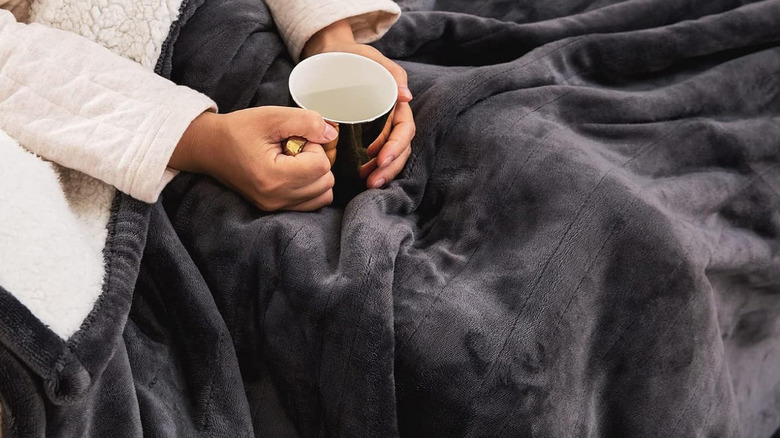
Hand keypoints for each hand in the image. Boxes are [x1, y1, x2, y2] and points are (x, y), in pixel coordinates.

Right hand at [170, 107, 338, 211]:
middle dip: (315, 160)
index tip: (293, 139)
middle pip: (326, 181)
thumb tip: (332, 135)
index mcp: (273, 177)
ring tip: (292, 160)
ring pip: (324, 194)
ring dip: (316, 174)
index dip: (313, 146)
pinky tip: (294, 171)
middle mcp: (276, 198)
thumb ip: (307, 122)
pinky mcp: (276, 208)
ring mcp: (276, 207)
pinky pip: (313, 202)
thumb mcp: (272, 116)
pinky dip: (311, 186)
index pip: (321, 165)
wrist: (209, 147)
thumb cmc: (238, 130)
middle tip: (292, 148)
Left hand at [302, 19, 415, 188]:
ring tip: (367, 183)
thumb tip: (406, 97)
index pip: (404, 131)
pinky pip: (372, 154)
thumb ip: (391, 74)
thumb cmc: (353, 55)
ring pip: (388, 155)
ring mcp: (378, 128)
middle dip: (389, 168)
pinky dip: (369, 166)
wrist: (330, 54)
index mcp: (397, 105)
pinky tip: (360, 175)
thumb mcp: (371, 58)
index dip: (396, 147)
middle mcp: (391, 119)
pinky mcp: (363, 133)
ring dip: (381, 172)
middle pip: (399, 149)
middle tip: (372, 181)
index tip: (382, 159)